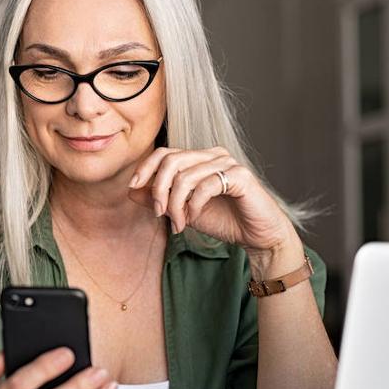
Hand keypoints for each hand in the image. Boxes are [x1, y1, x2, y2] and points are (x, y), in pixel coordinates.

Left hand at [126, 146, 298, 259]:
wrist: (256, 236)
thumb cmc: (223, 220)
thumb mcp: (183, 210)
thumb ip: (159, 199)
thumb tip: (131, 189)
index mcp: (199, 158)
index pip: (164, 152)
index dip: (145, 168)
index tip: (133, 187)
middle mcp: (213, 155)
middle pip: (171, 160)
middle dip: (158, 189)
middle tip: (159, 213)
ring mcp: (228, 163)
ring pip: (186, 176)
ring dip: (176, 204)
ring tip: (179, 223)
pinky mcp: (240, 176)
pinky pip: (206, 186)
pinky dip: (194, 205)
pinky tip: (194, 218)